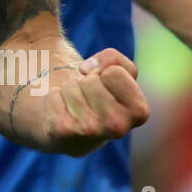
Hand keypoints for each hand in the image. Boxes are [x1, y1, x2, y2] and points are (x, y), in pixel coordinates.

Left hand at [9, 47, 150, 156]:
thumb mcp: (118, 72)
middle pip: (91, 80)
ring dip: (69, 90)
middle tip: (87, 97)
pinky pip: (53, 95)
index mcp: (138, 112)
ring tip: (74, 106)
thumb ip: (114, 58)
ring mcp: (90, 132)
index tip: (105, 86)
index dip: (105, 72)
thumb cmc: (98, 95)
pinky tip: (61, 112)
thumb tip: (85, 69)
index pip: (114, 72)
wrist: (69, 127)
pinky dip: (53, 98)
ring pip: (71, 86)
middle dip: (85, 81)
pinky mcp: (63, 132)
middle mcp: (118, 127)